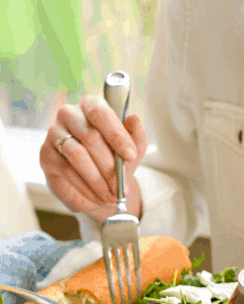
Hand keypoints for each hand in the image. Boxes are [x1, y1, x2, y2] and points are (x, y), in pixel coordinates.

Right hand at [40, 95, 147, 221]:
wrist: (93, 181)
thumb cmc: (113, 159)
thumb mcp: (130, 151)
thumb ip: (136, 137)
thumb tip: (134, 120)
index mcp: (91, 105)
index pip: (100, 112)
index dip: (116, 134)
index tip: (130, 156)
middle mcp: (69, 114)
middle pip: (89, 137)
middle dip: (109, 167)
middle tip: (121, 187)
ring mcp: (54, 133)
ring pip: (77, 155)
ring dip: (97, 180)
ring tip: (111, 196)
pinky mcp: (46, 154)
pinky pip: (66, 171)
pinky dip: (85, 188)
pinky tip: (97, 198)